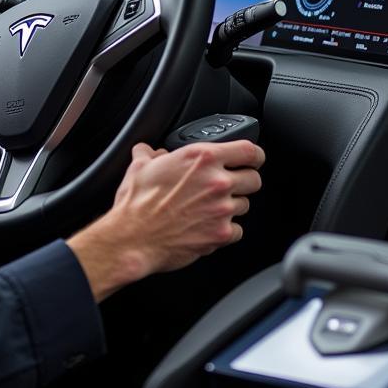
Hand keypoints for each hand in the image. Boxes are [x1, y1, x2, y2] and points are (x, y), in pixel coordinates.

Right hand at [68, 139, 263, 300]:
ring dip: (233, 205)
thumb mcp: (140, 166)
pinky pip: (238, 230)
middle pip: (254, 179)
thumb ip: (151, 153)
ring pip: (246, 204)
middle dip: (244, 181)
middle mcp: (217, 182)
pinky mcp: (220, 234)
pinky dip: (227, 229)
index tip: (250, 159)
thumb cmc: (136, 204)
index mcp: (201, 158)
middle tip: (229, 185)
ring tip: (211, 207)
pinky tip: (210, 226)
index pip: (248, 150)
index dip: (254, 154)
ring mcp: (221, 209)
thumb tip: (151, 151)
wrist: (133, 238)